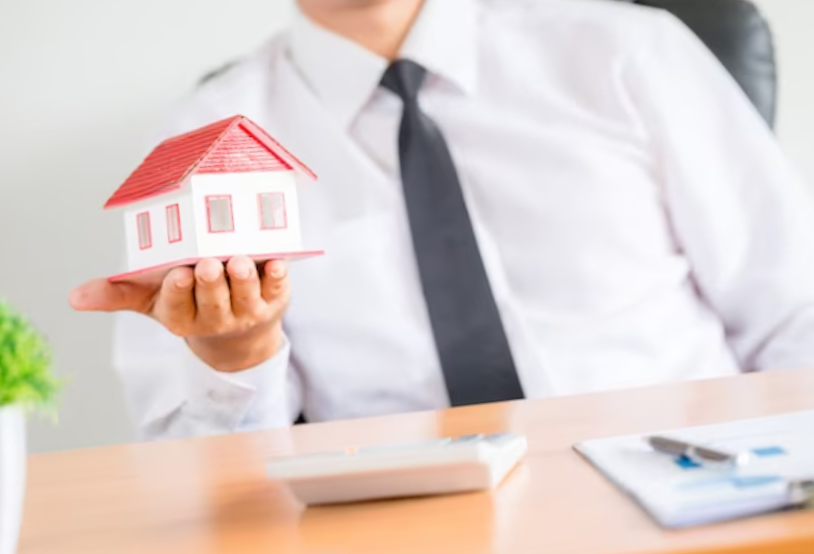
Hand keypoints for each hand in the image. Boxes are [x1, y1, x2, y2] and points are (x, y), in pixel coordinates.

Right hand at [69, 256, 289, 371]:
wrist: (239, 332)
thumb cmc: (191, 303)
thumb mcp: (153, 301)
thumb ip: (119, 294)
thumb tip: (75, 297)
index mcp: (182, 316)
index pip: (177, 306)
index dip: (179, 291)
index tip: (179, 274)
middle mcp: (216, 317)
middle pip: (213, 300)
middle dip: (211, 282)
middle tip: (209, 263)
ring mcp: (247, 311)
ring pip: (245, 295)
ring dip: (243, 278)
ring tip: (239, 259)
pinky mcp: (274, 300)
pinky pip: (277, 290)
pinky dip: (277, 277)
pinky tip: (277, 263)